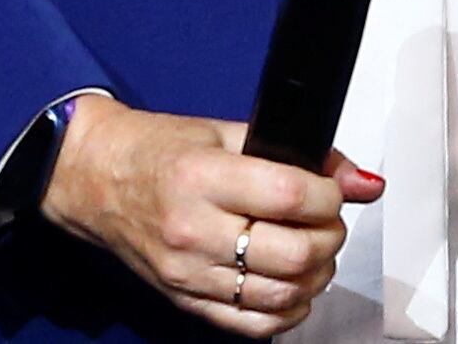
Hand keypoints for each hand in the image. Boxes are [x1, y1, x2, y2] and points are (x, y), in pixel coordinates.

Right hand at [38, 94, 378, 335]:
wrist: (95, 180)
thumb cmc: (159, 151)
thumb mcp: (226, 132)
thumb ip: (296, 155)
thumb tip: (362, 181)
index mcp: (203, 178)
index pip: (291, 196)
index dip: (330, 196)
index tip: (333, 190)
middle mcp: (193, 231)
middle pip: (293, 254)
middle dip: (330, 238)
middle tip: (329, 222)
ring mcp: (188, 274)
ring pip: (279, 296)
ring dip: (315, 277)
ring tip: (315, 252)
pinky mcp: (184, 302)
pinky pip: (250, 326)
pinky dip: (287, 313)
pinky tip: (294, 289)